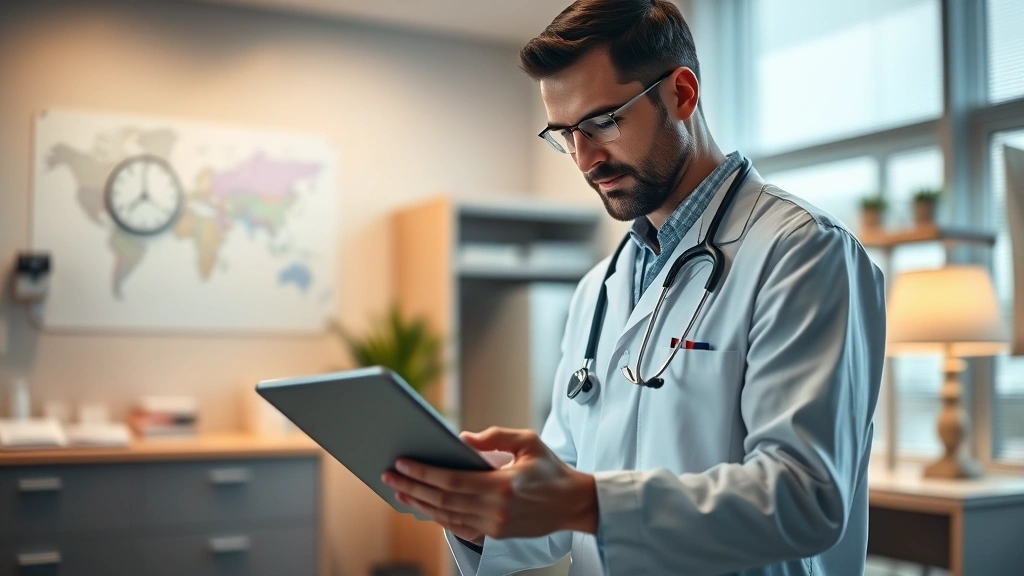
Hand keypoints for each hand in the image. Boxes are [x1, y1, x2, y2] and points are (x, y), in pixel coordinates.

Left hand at [381, 427, 597, 541]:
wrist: (573, 504)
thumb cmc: (551, 470)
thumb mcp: (528, 441)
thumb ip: (495, 437)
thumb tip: (462, 439)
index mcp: (502, 486)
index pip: (451, 480)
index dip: (423, 472)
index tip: (402, 462)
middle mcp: (495, 510)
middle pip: (442, 499)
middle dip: (412, 487)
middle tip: (389, 474)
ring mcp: (494, 526)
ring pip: (446, 516)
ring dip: (419, 503)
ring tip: (399, 491)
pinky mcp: (495, 534)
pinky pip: (458, 528)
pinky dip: (438, 517)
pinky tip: (424, 506)